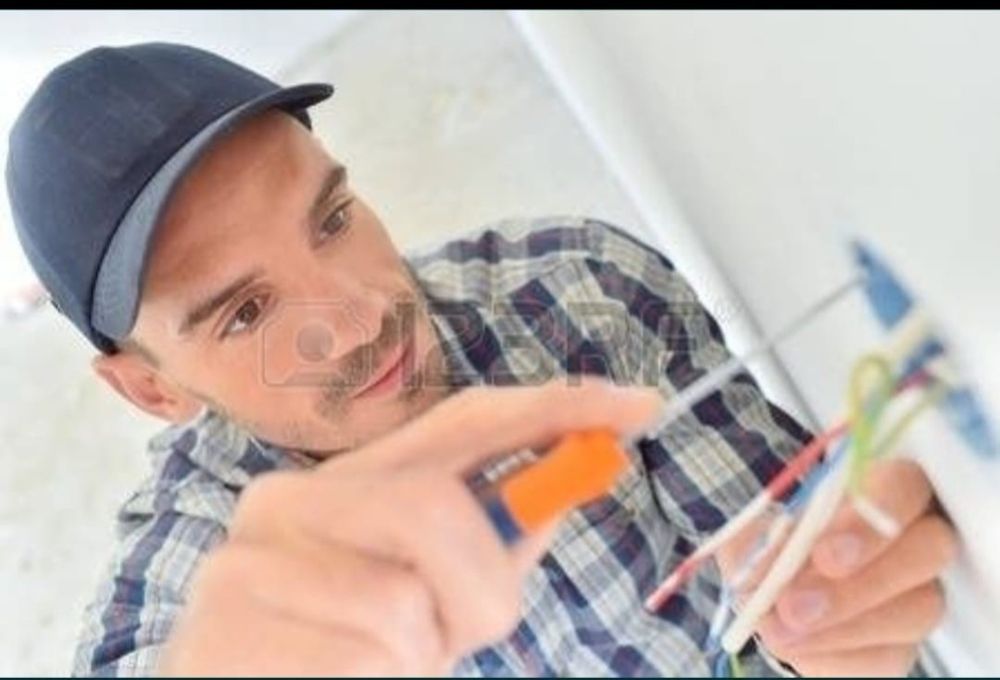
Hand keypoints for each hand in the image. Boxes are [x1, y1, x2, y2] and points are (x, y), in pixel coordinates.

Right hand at [158, 378, 661, 675]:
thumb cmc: (337, 660)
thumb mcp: (425, 602)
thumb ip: (488, 541)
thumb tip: (572, 481)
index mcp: (343, 484)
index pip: (461, 422)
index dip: (553, 409)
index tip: (635, 406)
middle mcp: (288, 501)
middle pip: (438, 506)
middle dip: (479, 590)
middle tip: (449, 644)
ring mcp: (247, 559)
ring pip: (405, 602)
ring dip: (418, 659)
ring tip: (370, 666)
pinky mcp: (226, 626)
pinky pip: (368, 661)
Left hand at [719, 458, 957, 676]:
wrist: (774, 590)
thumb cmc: (777, 543)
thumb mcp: (756, 532)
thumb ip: (759, 541)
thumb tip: (763, 566)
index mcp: (885, 487)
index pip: (904, 487)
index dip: (870, 523)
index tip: (822, 554)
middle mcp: (918, 536)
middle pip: (928, 551)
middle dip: (860, 583)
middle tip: (795, 605)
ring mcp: (919, 593)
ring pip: (917, 610)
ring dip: (842, 625)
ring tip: (780, 629)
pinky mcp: (904, 644)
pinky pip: (890, 656)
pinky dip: (835, 656)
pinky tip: (796, 648)